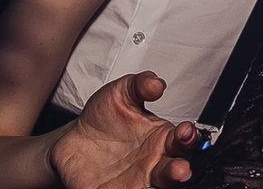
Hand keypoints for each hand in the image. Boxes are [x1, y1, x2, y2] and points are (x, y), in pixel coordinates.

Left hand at [50, 73, 197, 187]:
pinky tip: (133, 187)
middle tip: (180, 169)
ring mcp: (137, 180)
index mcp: (160, 137)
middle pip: (174, 170)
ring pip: (157, 187)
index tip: (185, 131)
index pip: (183, 139)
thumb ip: (140, 84)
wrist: (74, 141)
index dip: (189, 136)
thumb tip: (157, 84)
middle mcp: (153, 162)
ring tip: (170, 177)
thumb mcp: (121, 93)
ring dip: (166, 184)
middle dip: (180, 170)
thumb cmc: (102, 118)